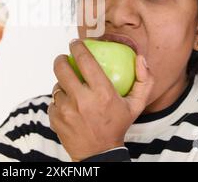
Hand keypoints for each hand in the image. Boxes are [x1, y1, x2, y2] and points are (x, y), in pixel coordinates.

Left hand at [48, 39, 154, 161]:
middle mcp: (82, 100)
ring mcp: (66, 110)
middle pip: (62, 68)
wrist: (99, 153)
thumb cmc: (117, 126)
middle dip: (61, 59)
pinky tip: (68, 105)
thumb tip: (140, 58)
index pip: (85, 60)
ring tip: (70, 88)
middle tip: (65, 58)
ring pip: (56, 86)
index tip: (75, 43)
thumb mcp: (136, 105)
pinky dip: (59, 100)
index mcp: (102, 93)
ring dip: (62, 84)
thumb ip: (144, 81)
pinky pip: (53, 101)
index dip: (78, 47)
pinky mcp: (55, 118)